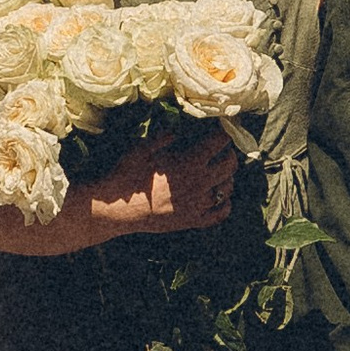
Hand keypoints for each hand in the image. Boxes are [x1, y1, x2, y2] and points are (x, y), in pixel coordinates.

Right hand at [74, 127, 238, 242]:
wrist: (119, 208)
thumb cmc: (128, 174)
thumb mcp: (143, 147)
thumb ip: (164, 137)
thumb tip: (177, 131)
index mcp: (190, 162)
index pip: (218, 143)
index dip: (224, 134)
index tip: (223, 129)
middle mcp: (200, 183)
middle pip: (230, 165)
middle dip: (230, 154)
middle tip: (224, 150)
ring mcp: (198, 204)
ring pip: (227, 189)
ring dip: (228, 178)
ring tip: (222, 173)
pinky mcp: (193, 221)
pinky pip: (219, 214)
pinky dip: (225, 205)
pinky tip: (223, 199)